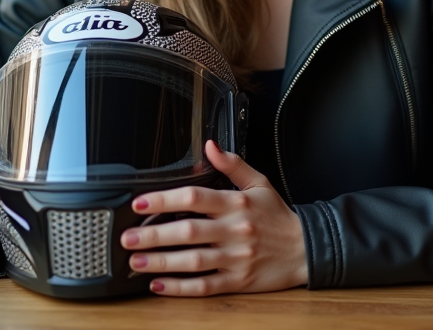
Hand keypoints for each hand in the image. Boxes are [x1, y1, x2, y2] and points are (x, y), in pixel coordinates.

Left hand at [119, 140, 307, 295]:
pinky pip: (206, 286)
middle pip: (189, 231)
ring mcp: (236, 258)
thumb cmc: (278, 216)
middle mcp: (235, 230)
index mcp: (236, 203)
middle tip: (127, 238)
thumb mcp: (260, 183)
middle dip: (154, 235)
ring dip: (162, 262)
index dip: (165, 200)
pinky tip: (159, 285)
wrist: (306, 249)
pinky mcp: (238, 282)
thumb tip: (210, 146)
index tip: (140, 203)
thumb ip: (233, 164)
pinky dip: (181, 287)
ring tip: (136, 261)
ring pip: (194, 261)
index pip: (194, 197)